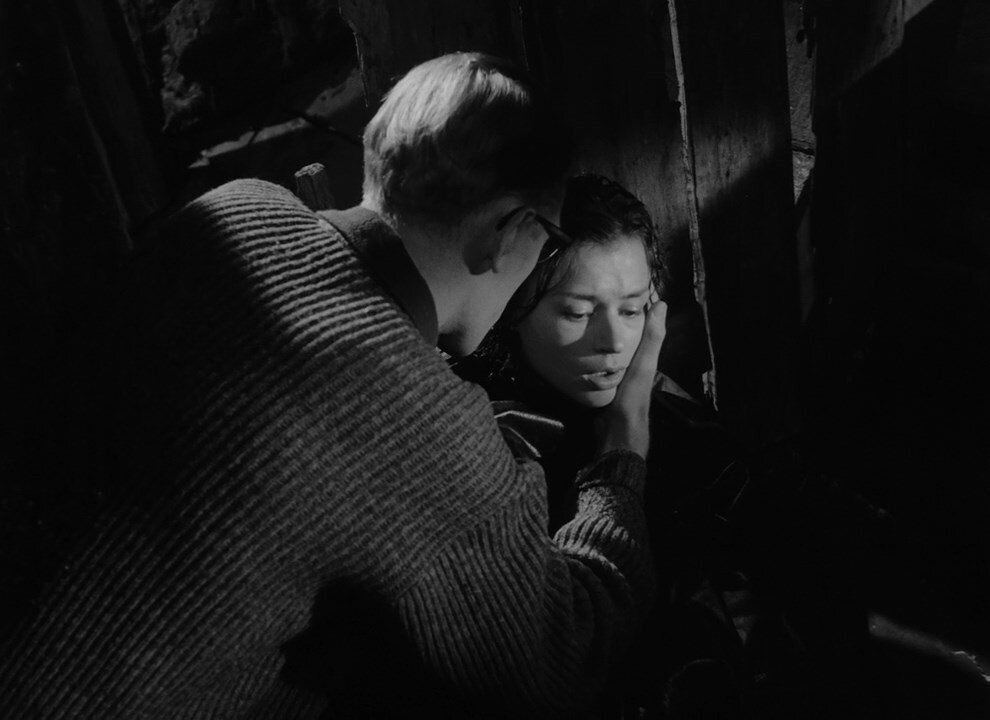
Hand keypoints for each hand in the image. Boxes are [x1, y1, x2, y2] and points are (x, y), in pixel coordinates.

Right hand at [596, 300, 667, 457]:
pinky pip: (597, 365)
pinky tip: (576, 349)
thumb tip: (661, 304)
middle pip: (624, 337)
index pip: (642, 326)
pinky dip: (589, 354)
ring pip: (609, 351)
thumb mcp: (643, 364)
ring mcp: (616, 377)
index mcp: (644, 359)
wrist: (616, 431)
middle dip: (614, 320)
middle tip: (598, 300)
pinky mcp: (601, 387)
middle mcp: (631, 366)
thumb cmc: (632, 396)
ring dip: (599, 337)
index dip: (637, 307)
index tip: (626, 288)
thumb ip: (651, 338)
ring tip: (583, 318)